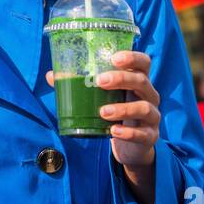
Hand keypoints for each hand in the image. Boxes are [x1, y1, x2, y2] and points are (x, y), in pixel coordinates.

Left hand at [43, 49, 160, 167]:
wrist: (131, 146)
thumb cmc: (116, 113)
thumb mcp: (102, 98)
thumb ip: (80, 86)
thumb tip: (51, 76)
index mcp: (138, 81)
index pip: (143, 62)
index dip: (132, 57)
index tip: (114, 58)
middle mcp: (149, 95)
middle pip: (142, 81)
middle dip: (121, 79)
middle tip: (99, 81)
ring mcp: (152, 116)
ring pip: (144, 108)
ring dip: (123, 109)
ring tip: (102, 112)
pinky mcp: (150, 136)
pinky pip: (142, 133)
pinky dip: (127, 132)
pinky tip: (113, 131)